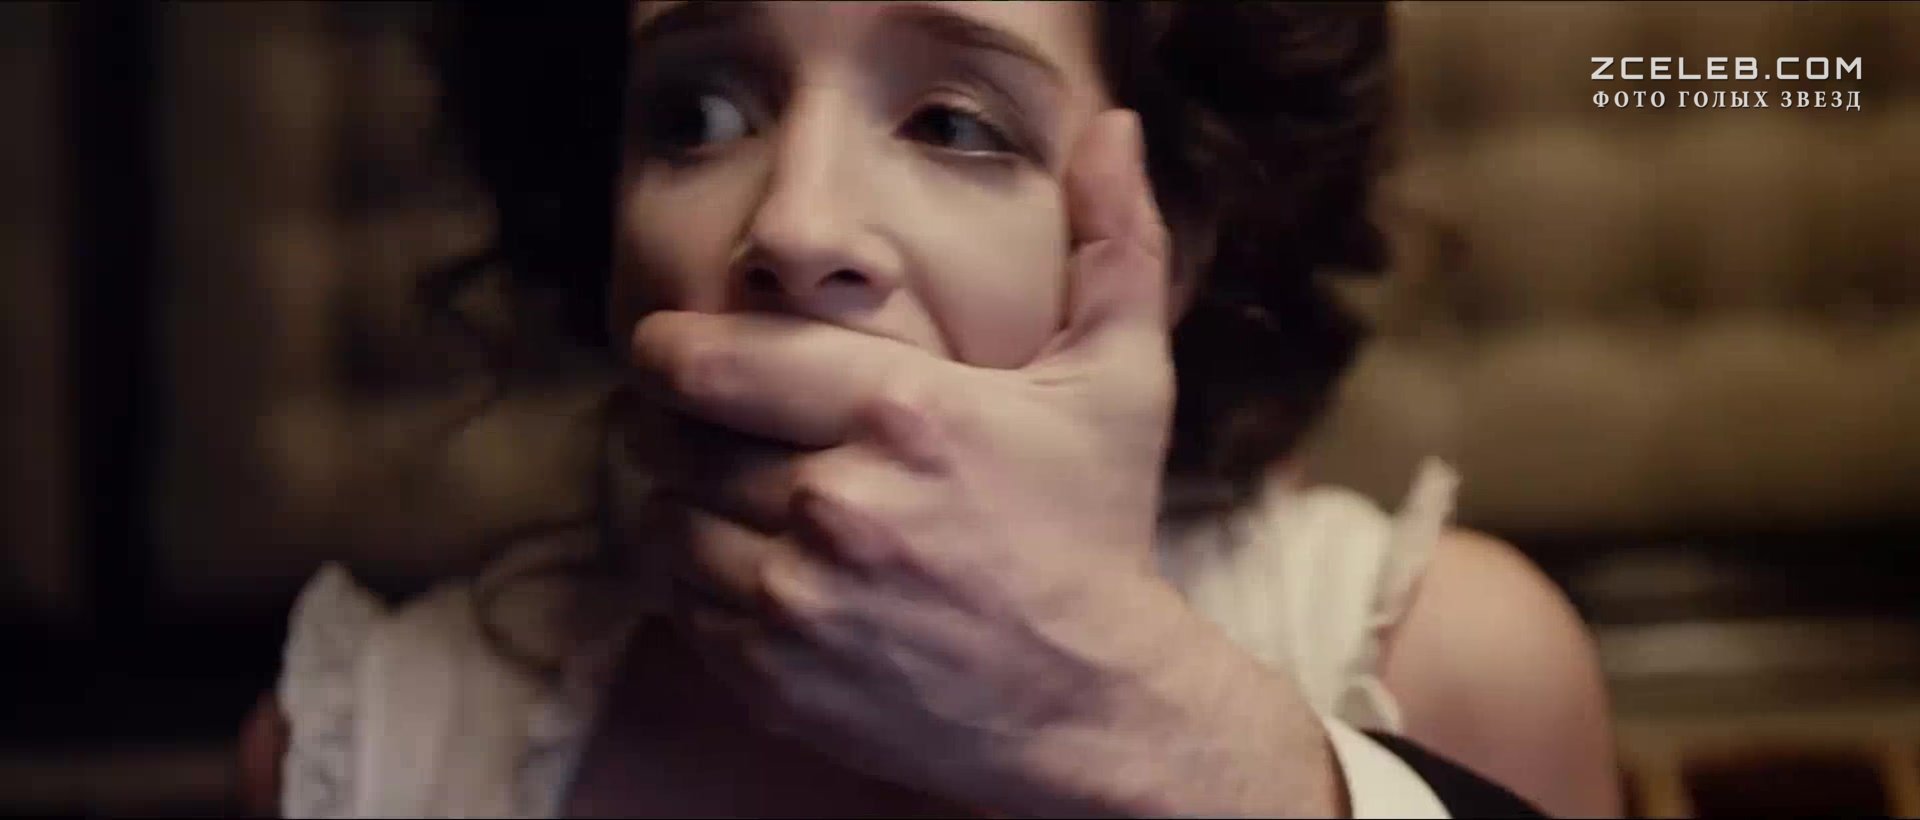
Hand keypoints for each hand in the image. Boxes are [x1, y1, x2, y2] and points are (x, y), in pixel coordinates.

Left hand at [623, 110, 1338, 816]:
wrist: (1094, 703)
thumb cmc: (1095, 532)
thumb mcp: (1118, 383)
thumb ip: (1111, 246)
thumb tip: (1115, 132)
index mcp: (906, 411)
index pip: (716, 359)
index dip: (669, 348)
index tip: (669, 351)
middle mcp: (840, 502)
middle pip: (677, 438)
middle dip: (675, 423)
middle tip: (701, 424)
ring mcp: (802, 598)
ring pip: (665, 524)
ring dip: (679, 504)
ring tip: (723, 498)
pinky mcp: (778, 676)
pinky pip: (682, 608)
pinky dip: (696, 585)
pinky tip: (749, 569)